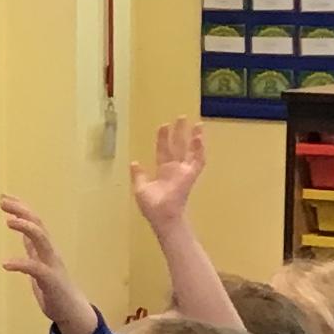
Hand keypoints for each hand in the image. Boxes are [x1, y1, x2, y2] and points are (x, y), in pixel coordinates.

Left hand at [0, 198, 99, 333]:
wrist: (72, 313)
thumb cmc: (54, 290)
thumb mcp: (39, 265)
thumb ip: (32, 249)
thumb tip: (23, 233)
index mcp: (45, 249)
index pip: (34, 222)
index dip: (20, 208)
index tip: (4, 197)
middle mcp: (50, 252)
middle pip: (37, 224)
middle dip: (21, 211)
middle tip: (3, 201)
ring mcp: (52, 265)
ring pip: (41, 239)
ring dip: (26, 228)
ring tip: (8, 221)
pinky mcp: (51, 281)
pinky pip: (35, 268)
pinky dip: (20, 264)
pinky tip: (6, 264)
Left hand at [127, 118, 207, 234]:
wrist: (162, 216)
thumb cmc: (152, 206)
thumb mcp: (140, 188)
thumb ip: (139, 175)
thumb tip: (134, 162)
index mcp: (163, 171)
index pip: (164, 150)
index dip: (163, 138)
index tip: (164, 125)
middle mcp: (175, 169)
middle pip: (178, 146)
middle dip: (180, 132)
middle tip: (182, 117)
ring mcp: (184, 172)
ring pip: (191, 151)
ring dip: (194, 138)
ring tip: (198, 124)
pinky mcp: (190, 175)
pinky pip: (198, 161)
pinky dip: (199, 150)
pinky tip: (199, 138)